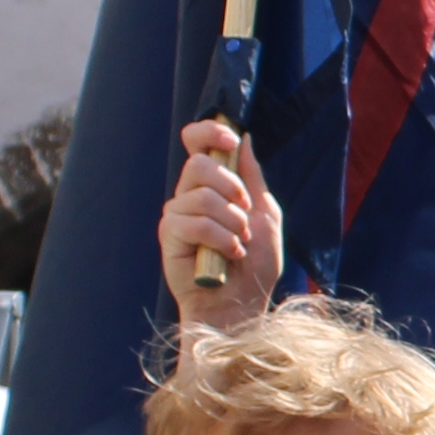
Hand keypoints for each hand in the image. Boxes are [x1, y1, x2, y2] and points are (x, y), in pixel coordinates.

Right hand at [162, 120, 281, 330]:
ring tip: (240, 243)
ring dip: (232, 221)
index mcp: (212, 183)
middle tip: (245, 214)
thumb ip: (253, 177)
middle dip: (232, 186)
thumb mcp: (266, 214)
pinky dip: (220, 238)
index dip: (210, 131)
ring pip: (201, 196)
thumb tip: (244, 139)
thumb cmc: (255, 264)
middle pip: (199, 163)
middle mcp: (189, 194)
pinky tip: (229, 255)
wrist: (243, 303)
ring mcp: (176, 214)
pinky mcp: (169, 236)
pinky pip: (194, 223)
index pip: (197, 142)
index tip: (231, 140)